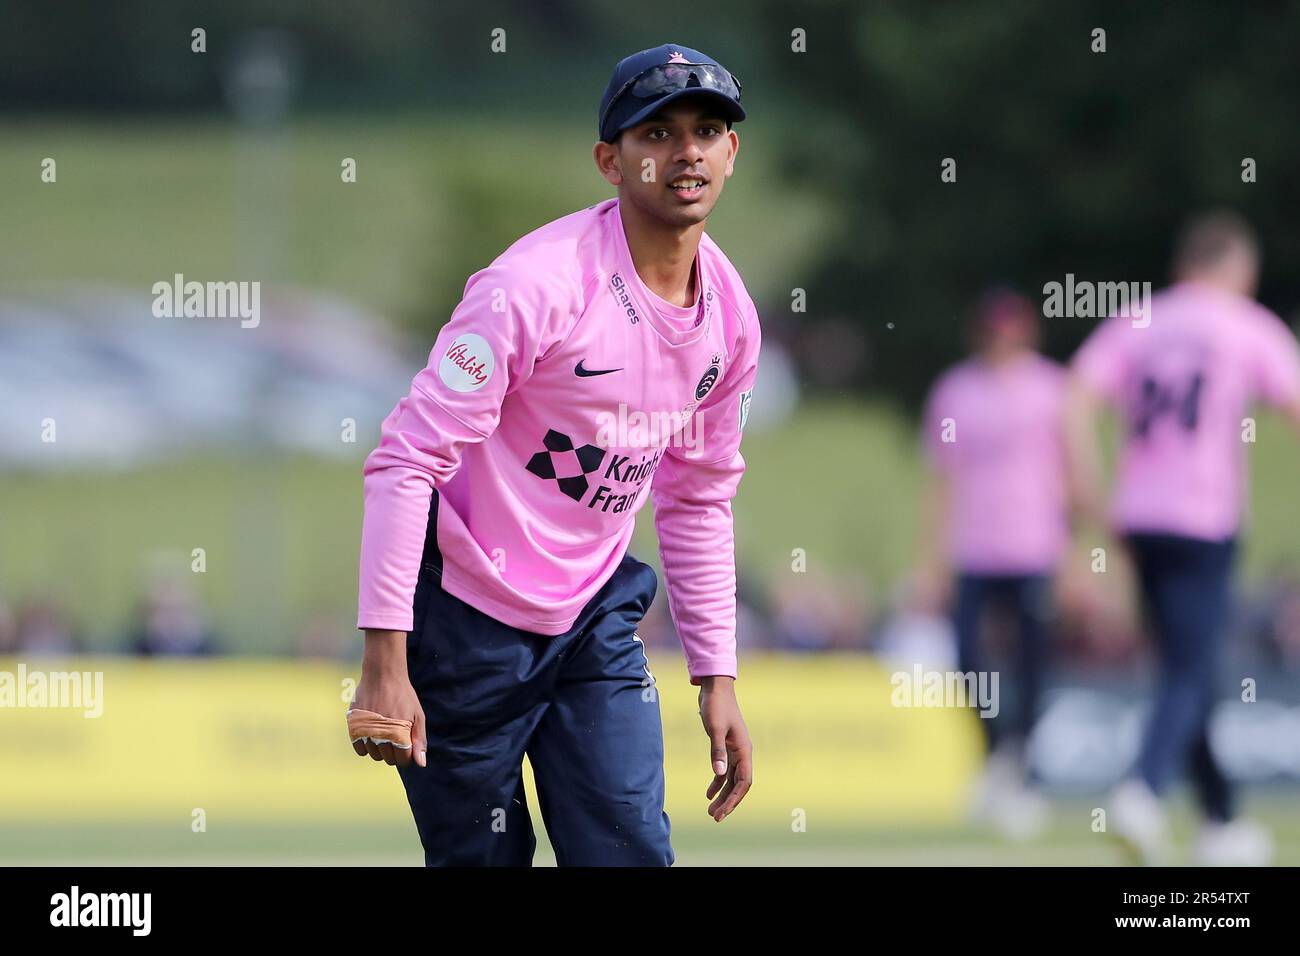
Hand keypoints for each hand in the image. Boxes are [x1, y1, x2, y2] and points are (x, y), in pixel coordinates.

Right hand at [350, 629, 425, 767]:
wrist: (382, 675)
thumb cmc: (403, 695)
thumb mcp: (417, 716)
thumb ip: (419, 740)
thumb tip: (421, 764)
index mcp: (400, 734)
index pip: (402, 760)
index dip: (406, 754)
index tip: (406, 744)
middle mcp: (381, 735)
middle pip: (388, 759)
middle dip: (394, 751)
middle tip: (396, 735)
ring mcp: (366, 731)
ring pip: (374, 755)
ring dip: (380, 748)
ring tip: (384, 732)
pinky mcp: (354, 726)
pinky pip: (360, 749)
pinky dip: (366, 746)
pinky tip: (373, 734)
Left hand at [697, 676, 751, 820]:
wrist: (715, 687)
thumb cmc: (716, 706)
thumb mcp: (715, 728)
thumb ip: (717, 751)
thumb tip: (719, 774)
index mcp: (744, 750)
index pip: (744, 782)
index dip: (734, 799)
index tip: (722, 813)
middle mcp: (742, 752)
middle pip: (738, 784)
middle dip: (728, 802)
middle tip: (714, 817)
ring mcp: (734, 750)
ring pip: (731, 779)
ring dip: (723, 795)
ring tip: (711, 810)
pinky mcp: (725, 746)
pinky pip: (724, 770)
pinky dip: (718, 782)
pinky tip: (708, 793)